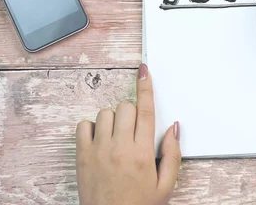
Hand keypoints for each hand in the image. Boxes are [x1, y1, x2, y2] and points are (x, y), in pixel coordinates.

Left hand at [76, 64, 180, 204]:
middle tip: (133, 130)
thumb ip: (173, 154)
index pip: (146, 110)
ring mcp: (99, 149)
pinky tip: (100, 139)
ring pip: (106, 113)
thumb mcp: (165, 186)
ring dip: (113, 119)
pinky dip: (91, 127)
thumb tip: (173, 128)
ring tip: (116, 137)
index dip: (146, 87)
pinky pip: (84, 125)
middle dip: (132, 113)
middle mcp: (120, 146)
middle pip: (126, 107)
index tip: (144, 71)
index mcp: (143, 153)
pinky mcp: (82, 155)